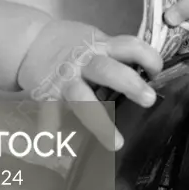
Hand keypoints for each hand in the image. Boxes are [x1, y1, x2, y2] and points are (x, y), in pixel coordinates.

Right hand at [16, 20, 162, 150]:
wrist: (31, 42)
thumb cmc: (72, 43)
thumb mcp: (96, 39)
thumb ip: (117, 53)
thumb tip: (148, 69)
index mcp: (101, 46)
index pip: (130, 46)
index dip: (148, 57)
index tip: (157, 72)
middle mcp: (84, 63)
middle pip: (109, 71)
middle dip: (130, 84)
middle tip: (149, 99)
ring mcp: (66, 81)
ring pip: (84, 99)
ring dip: (100, 122)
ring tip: (117, 143)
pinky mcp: (47, 96)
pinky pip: (49, 115)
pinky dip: (50, 131)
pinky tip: (54, 150)